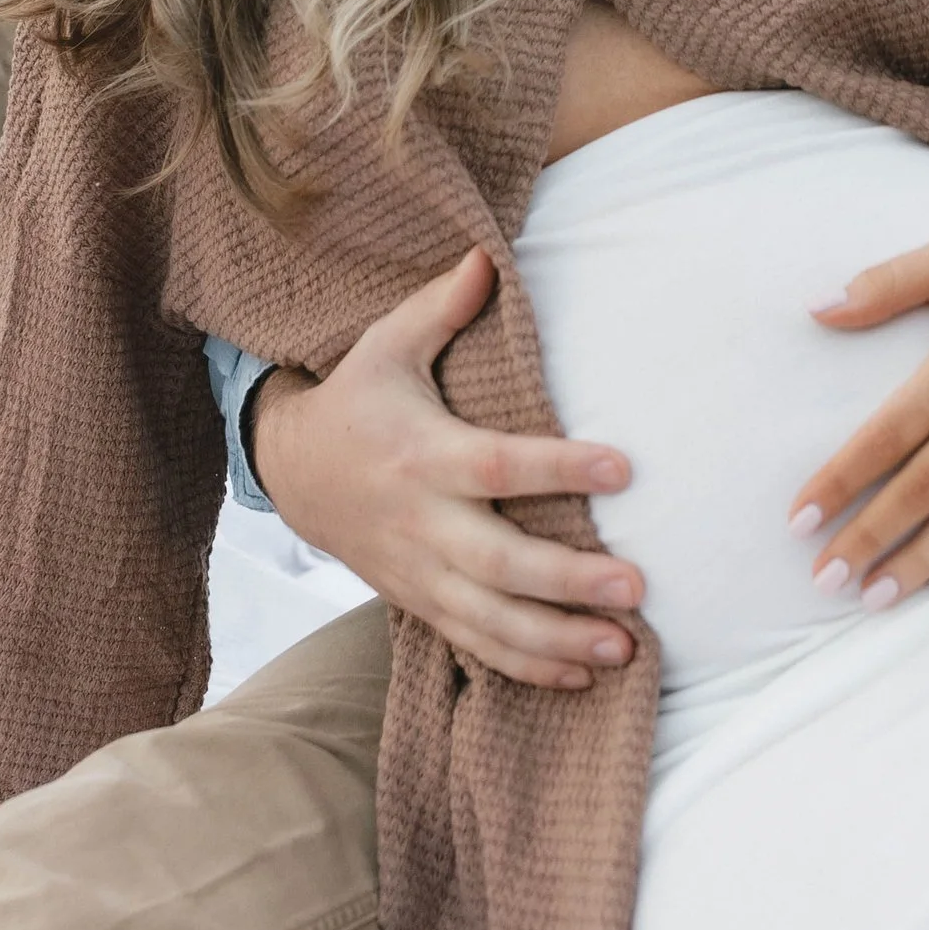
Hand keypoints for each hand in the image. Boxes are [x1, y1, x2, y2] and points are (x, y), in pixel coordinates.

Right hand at [252, 248, 645, 688]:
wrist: (291, 472)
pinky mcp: (419, 602)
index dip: (559, 469)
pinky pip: (474, 643)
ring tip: (623, 648)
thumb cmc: (357, 399)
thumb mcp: (386, 344)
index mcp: (422, 454)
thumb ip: (441, 307)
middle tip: (636, 585)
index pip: (498, 466)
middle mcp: (422, 522)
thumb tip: (486, 255)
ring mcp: (419, 572)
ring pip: (491, 619)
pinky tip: (580, 675)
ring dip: (557, 639)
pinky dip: (525, 665)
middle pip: (499, 562)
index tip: (624, 468)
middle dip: (568, 580)